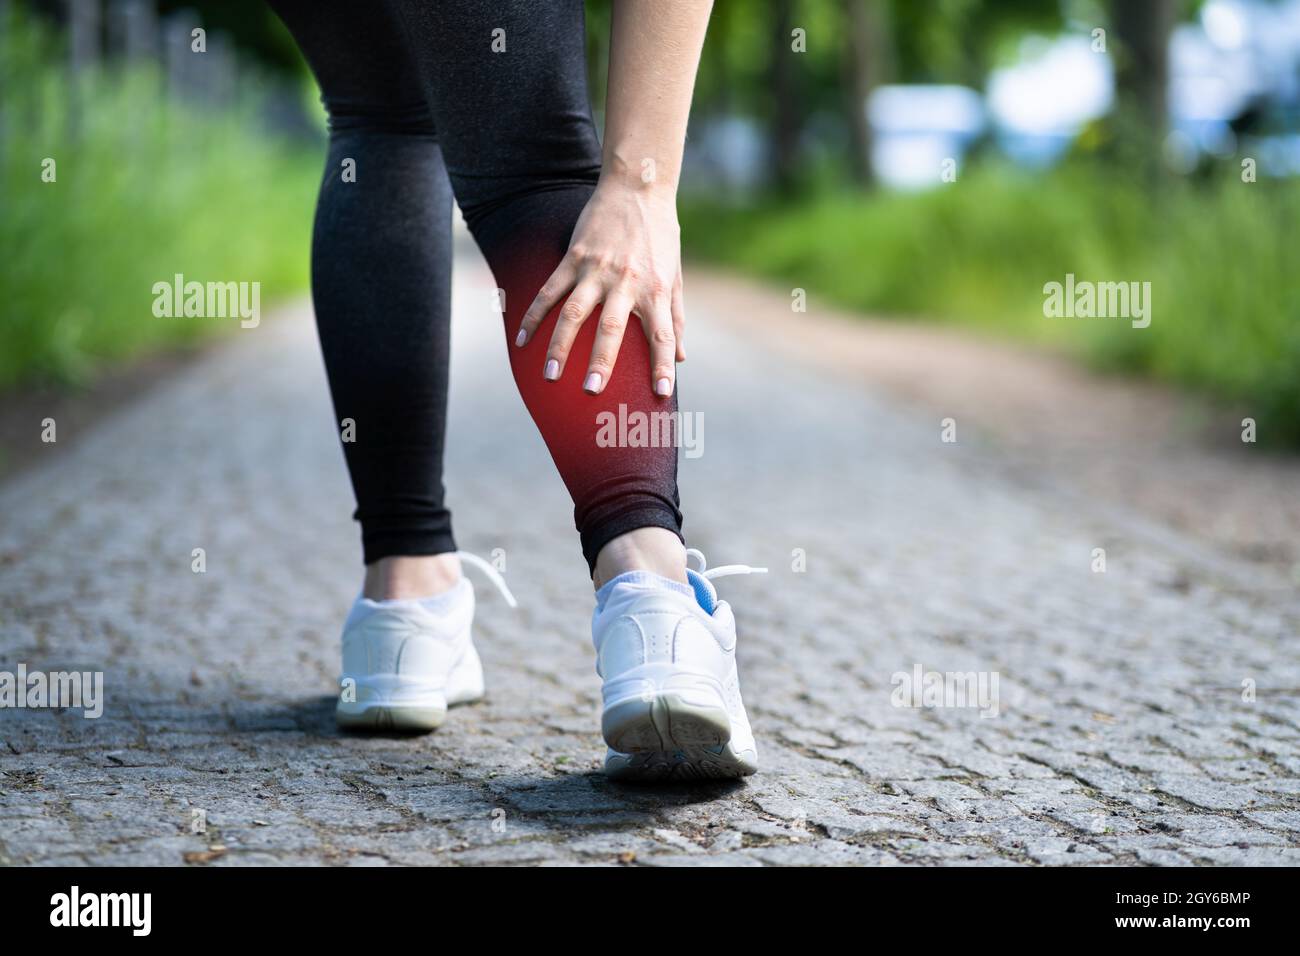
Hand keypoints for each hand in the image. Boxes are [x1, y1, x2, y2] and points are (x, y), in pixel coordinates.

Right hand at [514, 178, 685, 395]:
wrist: (639, 186)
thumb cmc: (661, 235)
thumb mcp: (674, 275)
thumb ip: (676, 316)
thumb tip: (681, 356)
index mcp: (655, 290)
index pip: (662, 336)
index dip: (663, 366)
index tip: (662, 393)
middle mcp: (627, 282)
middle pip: (612, 329)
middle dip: (601, 362)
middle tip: (592, 391)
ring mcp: (597, 269)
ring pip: (574, 313)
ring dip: (560, 346)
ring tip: (550, 376)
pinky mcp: (574, 256)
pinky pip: (549, 291)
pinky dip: (535, 316)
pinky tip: (523, 341)